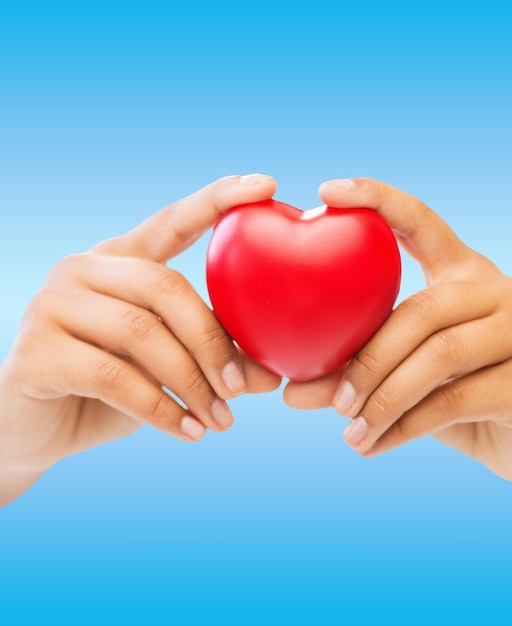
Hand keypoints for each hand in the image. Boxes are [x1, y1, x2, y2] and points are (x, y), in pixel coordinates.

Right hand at [0, 174, 281, 505]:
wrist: (38, 430)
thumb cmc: (112, 390)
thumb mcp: (169, 369)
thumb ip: (214, 362)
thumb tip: (269, 376)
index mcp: (120, 260)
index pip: (171, 220)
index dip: (216, 200)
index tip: (266, 184)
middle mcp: (83, 269)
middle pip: (166, 287)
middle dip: (213, 343)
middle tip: (241, 388)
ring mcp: (52, 303)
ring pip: (143, 333)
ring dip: (191, 383)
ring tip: (221, 421)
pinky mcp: (36, 350)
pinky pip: (114, 377)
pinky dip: (160, 409)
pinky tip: (188, 433)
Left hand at [284, 178, 511, 484]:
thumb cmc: (457, 393)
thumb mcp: (404, 374)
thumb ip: (353, 373)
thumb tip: (289, 393)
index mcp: (463, 272)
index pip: (420, 220)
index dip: (377, 199)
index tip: (326, 190)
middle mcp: (498, 290)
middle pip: (419, 310)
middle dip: (367, 360)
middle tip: (332, 400)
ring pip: (436, 357)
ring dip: (382, 400)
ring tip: (350, 432)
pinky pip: (452, 402)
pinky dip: (404, 427)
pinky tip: (374, 445)